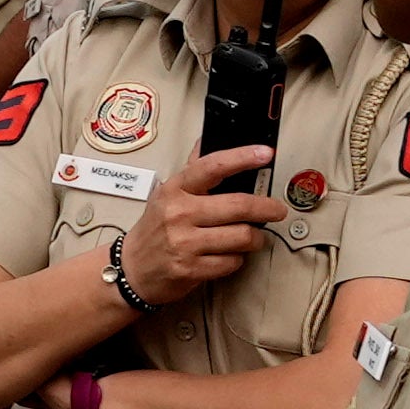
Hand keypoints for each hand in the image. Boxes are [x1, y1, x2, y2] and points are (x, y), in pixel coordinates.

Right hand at [119, 142, 272, 310]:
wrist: (132, 269)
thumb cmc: (155, 229)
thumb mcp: (167, 194)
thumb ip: (192, 170)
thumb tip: (208, 139)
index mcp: (175, 189)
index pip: (212, 166)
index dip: (242, 157)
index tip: (265, 153)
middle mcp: (179, 214)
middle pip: (238, 205)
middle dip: (266, 208)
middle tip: (277, 210)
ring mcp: (184, 243)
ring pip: (242, 236)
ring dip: (255, 238)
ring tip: (253, 237)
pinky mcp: (191, 269)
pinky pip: (232, 262)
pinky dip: (238, 259)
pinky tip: (230, 254)